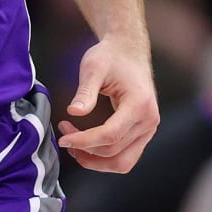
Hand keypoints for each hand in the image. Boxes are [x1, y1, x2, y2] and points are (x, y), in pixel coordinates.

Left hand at [56, 37, 157, 170]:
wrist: (129, 50)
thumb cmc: (111, 56)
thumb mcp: (93, 67)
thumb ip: (85, 91)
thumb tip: (74, 112)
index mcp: (139, 104)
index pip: (110, 134)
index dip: (84, 141)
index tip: (63, 139)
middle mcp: (149, 120)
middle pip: (114, 151)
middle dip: (85, 148)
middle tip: (64, 134)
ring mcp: (148, 129)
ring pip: (122, 161)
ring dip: (95, 160)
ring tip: (73, 146)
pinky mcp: (143, 132)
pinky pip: (126, 156)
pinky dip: (105, 157)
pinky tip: (86, 147)